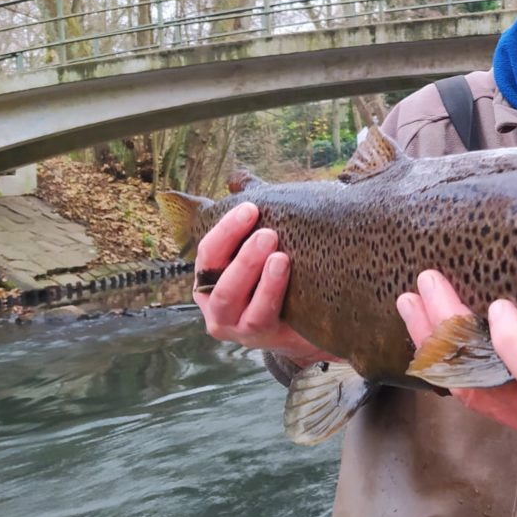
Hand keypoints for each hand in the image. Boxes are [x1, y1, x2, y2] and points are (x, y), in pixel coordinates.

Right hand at [193, 202, 337, 366]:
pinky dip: (270, 292)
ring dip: (252, 272)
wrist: (308, 323)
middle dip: (240, 250)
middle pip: (217, 275)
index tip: (251, 207)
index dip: (226, 229)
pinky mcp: (256, 338)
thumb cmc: (282, 280)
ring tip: (278, 254)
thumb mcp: (265, 248)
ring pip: (232, 298)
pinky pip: (259, 316)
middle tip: (267, 231)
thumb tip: (238, 178)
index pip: (208, 251)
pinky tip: (284, 272)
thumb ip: (251, 219)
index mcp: (211, 277)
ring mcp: (233, 325)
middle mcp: (215, 303)